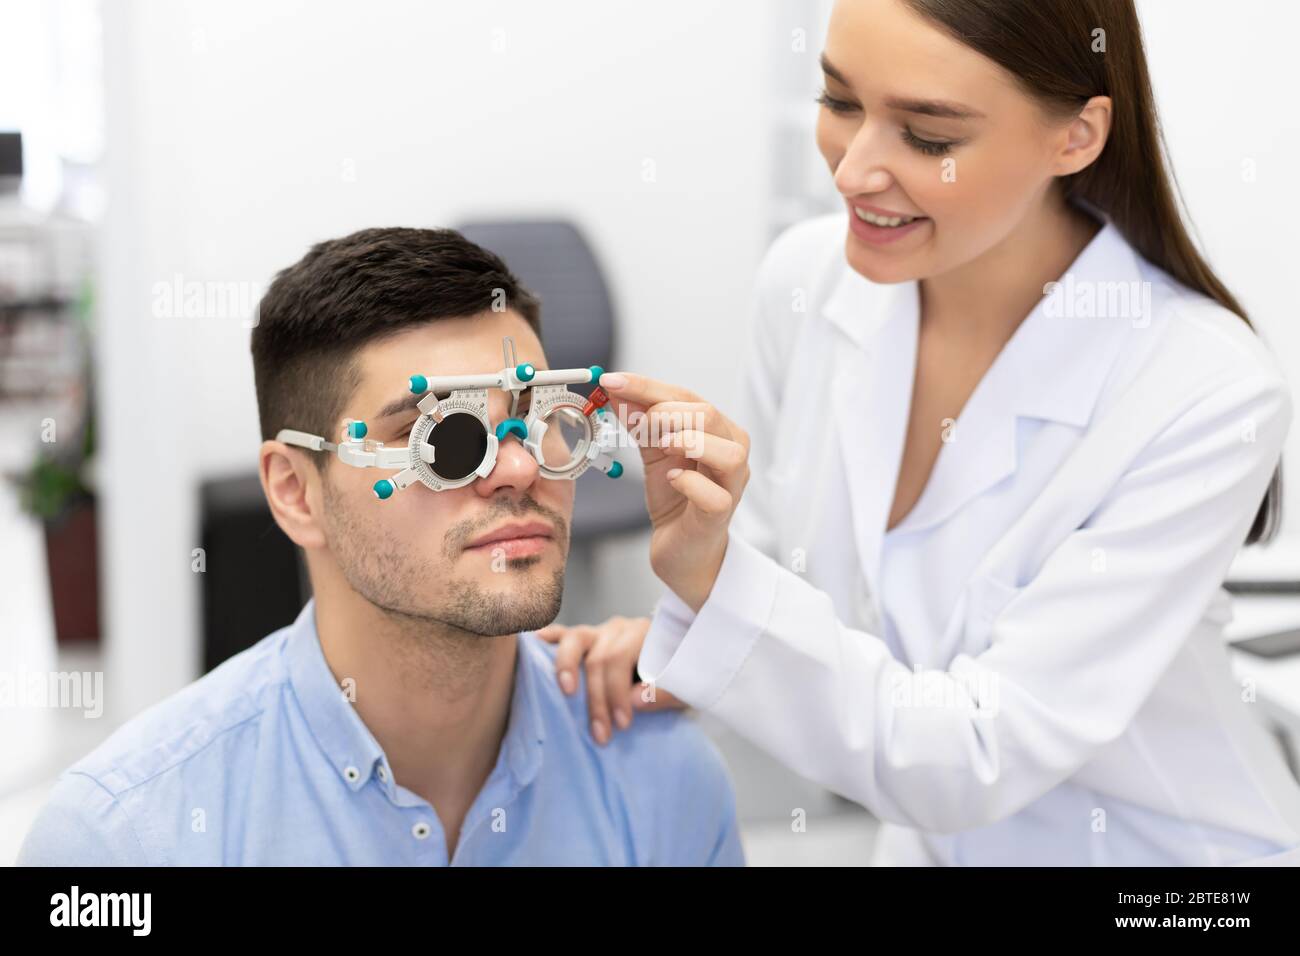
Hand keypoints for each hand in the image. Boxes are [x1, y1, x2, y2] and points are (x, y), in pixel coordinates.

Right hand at [536, 616, 684, 744]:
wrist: (680, 663)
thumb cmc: (676, 679)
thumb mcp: (684, 688)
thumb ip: (664, 693)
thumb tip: (634, 701)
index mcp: (645, 634)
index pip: (620, 660)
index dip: (617, 693)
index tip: (622, 725)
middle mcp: (619, 629)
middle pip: (598, 658)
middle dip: (597, 699)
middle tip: (601, 734)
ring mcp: (598, 631)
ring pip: (574, 640)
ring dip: (567, 668)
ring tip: (566, 692)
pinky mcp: (583, 639)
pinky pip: (562, 634)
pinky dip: (548, 638)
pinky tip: (535, 643)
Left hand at [598, 372, 750, 610]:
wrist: (683, 549)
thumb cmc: (675, 497)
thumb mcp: (653, 451)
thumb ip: (639, 421)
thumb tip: (614, 389)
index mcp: (717, 430)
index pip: (686, 397)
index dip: (647, 387)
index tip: (611, 381)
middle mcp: (732, 452)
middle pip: (709, 416)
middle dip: (666, 412)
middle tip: (636, 422)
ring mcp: (731, 485)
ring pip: (727, 453)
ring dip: (689, 442)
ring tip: (661, 446)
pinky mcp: (721, 515)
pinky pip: (715, 496)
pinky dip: (689, 483)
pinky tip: (671, 480)